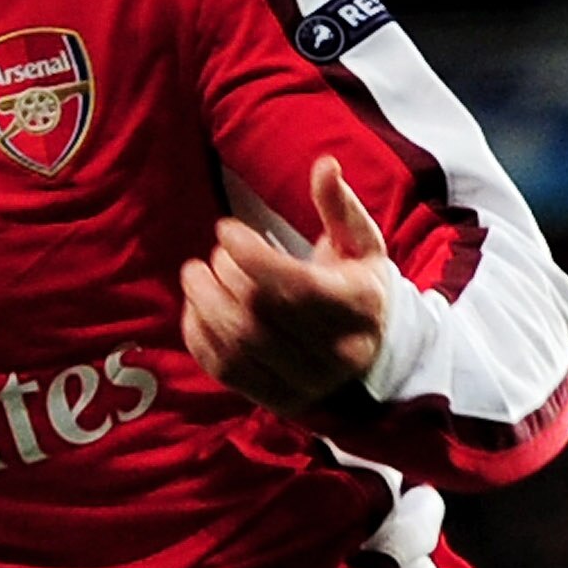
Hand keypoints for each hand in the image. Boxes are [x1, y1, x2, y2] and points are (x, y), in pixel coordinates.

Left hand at [180, 155, 392, 416]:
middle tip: (213, 254)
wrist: (372, 355)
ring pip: (238, 344)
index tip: (225, 230)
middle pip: (261, 314)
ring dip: (203, 303)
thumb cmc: (357, 286)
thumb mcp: (360, 244)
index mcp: (361, 307)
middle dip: (224, 275)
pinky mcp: (279, 402)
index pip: (296, 286)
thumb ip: (340, 206)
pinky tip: (195, 308)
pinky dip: (199, 337)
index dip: (251, 255)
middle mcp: (338, 353)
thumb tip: (324, 165)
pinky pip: (225, 371)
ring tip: (195, 275)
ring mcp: (307, 383)